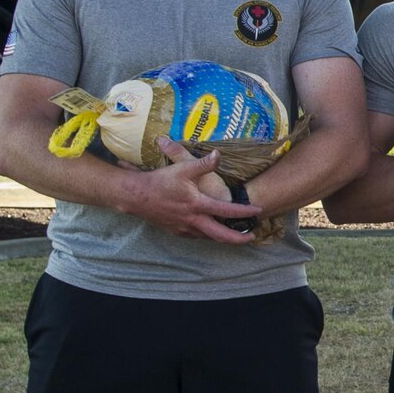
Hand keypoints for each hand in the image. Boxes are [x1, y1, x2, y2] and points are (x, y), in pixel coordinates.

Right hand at [122, 138, 258, 242]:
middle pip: (220, 235)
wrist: (135, 197)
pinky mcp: (175, 231)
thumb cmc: (159, 181)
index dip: (245, 212)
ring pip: (208, 237)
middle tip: (252, 236)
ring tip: (235, 235)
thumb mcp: (182, 168)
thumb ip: (203, 163)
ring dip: (223, 237)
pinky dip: (207, 235)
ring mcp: (183, 228)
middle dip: (238, 238)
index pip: (227, 211)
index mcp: (197, 205)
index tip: (258, 211)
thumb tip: (218, 154)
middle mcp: (192, 220)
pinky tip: (211, 232)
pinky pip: (196, 236)